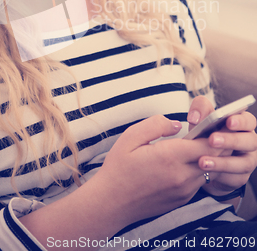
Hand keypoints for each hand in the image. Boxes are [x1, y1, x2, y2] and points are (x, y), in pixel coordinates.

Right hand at [94, 114, 220, 227]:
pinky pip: (199, 181)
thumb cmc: (118, 168)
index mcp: (170, 157)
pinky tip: (185, 161)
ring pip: (209, 170)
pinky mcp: (182, 199)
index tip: (208, 123)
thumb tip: (177, 124)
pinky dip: (199, 170)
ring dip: (208, 157)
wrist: (111, 203)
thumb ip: (156, 125)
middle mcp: (182, 176)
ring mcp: (184, 190)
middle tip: (207, 131)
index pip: (209, 144)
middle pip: (215, 158)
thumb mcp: (130, 137)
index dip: (214, 133)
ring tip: (196, 144)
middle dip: (215, 144)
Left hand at [187, 96, 256, 195]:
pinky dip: (221, 174)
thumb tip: (195, 117)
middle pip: (249, 141)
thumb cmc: (206, 133)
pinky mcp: (241, 176)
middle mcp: (249, 141)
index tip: (228, 121)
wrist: (203, 160)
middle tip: (212, 140)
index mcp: (242, 124)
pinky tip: (206, 172)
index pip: (248, 120)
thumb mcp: (202, 118)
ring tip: (203, 161)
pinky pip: (235, 177)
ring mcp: (248, 160)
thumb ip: (200, 110)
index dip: (240, 121)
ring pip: (244, 162)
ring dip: (223, 162)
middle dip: (231, 140)